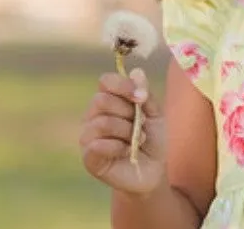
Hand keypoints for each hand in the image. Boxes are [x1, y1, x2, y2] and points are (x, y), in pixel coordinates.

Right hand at [79, 68, 164, 194]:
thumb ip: (145, 94)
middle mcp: (93, 116)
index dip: (123, 85)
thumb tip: (136, 71)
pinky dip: (118, 147)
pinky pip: (97, 144)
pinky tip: (127, 151)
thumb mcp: (155, 113)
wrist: (153, 171)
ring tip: (137, 140)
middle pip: (101, 100)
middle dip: (128, 112)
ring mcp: (88, 137)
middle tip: (141, 124)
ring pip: (102, 122)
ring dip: (127, 131)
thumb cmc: (152, 140)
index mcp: (108, 101)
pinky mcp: (89, 158)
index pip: (105, 81)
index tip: (142, 97)